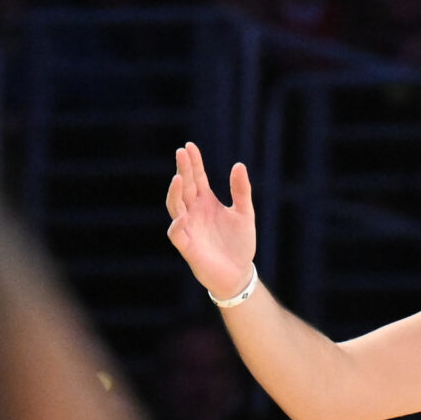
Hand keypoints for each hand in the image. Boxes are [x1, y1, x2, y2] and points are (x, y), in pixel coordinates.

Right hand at [166, 143, 257, 299]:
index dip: (193, 162)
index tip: (189, 146)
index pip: (196, 177)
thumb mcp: (244, 213)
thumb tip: (238, 165)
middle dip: (183, 170)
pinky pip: (177, 234)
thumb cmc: (239, 243)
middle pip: (185, 187)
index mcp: (206, 201)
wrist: (238, 273)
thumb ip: (241, 191)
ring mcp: (189, 228)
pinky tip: (183, 216)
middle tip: (181, 153)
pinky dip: (177, 225)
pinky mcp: (188, 247)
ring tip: (179, 178)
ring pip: (175, 207)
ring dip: (175, 193)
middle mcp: (194, 211)